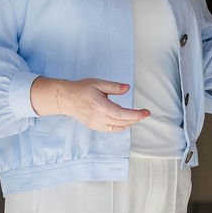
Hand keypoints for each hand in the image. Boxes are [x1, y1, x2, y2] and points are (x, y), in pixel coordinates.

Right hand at [31, 77, 149, 131]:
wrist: (66, 98)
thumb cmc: (82, 89)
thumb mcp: (98, 83)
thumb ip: (114, 87)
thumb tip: (127, 88)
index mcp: (100, 106)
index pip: (121, 114)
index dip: (135, 115)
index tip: (145, 113)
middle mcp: (98, 117)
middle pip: (122, 122)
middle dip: (136, 119)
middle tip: (146, 113)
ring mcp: (96, 124)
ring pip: (117, 127)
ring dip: (130, 123)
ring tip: (138, 117)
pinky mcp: (95, 126)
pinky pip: (111, 129)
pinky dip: (121, 126)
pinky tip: (127, 121)